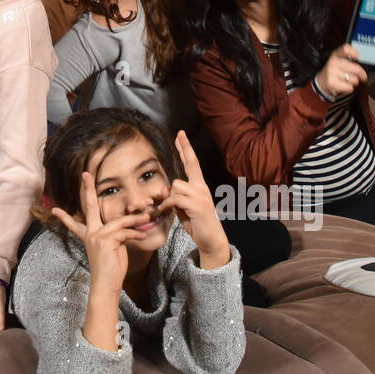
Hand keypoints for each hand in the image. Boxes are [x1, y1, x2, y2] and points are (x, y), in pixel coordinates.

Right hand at [51, 171, 151, 296]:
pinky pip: (125, 232)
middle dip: (88, 189)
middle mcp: (91, 234)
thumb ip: (116, 235)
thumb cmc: (111, 269)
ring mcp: (97, 236)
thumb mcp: (113, 248)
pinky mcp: (106, 240)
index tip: (54, 209)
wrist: (106, 285)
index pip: (75, 223)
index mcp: (89, 236)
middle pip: (90, 206)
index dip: (65, 216)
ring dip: (134, 219)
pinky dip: (135, 233)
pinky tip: (142, 235)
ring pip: (119, 221)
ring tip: (147, 217)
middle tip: (85, 174)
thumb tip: (128, 226)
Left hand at [157, 131, 229, 268]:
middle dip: (185, 148)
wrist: (211, 240)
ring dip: (169, 196)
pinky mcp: (197, 205)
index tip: (181, 135)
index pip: (192, 163)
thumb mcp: (182, 208)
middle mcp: (201, 187)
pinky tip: (166, 211)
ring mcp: (201, 195)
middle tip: (179, 133)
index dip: (186, 149)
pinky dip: (167, 205)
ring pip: (176, 185)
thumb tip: (164, 189)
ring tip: (169, 208)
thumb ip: (175, 197)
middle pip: (191, 164)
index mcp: (199, 186)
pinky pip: (175, 198)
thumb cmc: (197, 224)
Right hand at [315, 43, 365, 99]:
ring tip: (348, 80)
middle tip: (362, 76)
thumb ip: (352, 59)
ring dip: (354, 81)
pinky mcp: (331, 82)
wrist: (322, 81)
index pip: (345, 49)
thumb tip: (367, 63)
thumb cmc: (336, 70)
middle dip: (362, 74)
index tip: (358, 57)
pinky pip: (349, 87)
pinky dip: (349, 88)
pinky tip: (344, 85)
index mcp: (337, 54)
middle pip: (356, 68)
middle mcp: (333, 62)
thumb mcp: (341, 61)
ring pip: (354, 79)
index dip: (354, 52)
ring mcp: (332, 72)